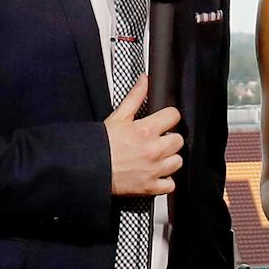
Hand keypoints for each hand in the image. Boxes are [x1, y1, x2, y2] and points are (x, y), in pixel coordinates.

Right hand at [105, 75, 183, 196]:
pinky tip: (157, 174)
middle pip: (178, 140)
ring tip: (158, 157)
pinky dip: (166, 181)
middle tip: (158, 140)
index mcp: (147, 130)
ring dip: (170, 159)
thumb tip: (144, 81)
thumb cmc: (101, 145)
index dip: (169, 117)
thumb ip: (135, 97)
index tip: (164, 121)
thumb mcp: (118, 116)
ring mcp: (154, 170)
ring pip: (177, 162)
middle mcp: (154, 150)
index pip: (174, 116)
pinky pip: (170, 185)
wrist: (90, 169)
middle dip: (170, 139)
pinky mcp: (150, 187)